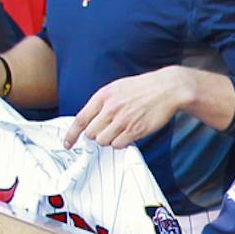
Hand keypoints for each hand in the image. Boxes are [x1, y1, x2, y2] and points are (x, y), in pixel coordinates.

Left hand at [65, 68, 189, 149]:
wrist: (167, 89)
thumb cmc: (142, 88)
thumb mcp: (117, 88)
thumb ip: (102, 102)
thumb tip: (89, 121)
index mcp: (103, 96)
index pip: (80, 119)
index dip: (71, 134)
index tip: (67, 144)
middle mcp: (111, 108)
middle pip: (91, 133)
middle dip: (96, 135)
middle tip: (106, 130)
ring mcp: (123, 120)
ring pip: (103, 141)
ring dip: (108, 140)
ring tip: (119, 131)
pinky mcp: (135, 130)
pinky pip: (118, 145)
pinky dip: (120, 143)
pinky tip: (128, 134)